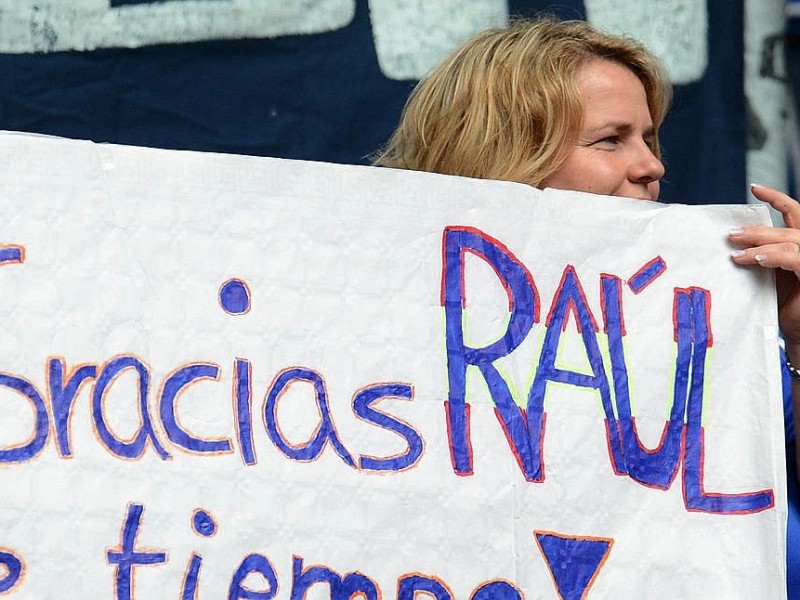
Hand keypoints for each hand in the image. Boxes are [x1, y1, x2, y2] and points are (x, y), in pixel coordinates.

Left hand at [729, 184, 799, 351]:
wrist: (799, 334)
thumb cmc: (784, 307)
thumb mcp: (768, 277)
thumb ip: (759, 258)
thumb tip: (730, 246)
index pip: (793, 213)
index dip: (777, 198)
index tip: (755, 189)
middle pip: (786, 228)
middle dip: (756, 230)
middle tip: (731, 235)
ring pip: (789, 241)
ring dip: (761, 244)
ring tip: (737, 252)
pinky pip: (795, 258)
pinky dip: (774, 256)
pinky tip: (755, 259)